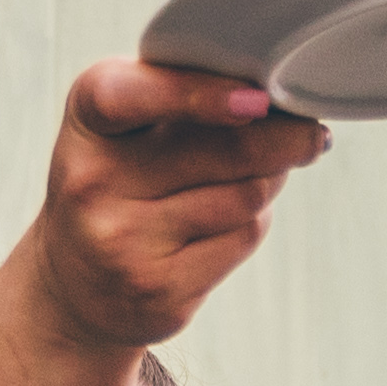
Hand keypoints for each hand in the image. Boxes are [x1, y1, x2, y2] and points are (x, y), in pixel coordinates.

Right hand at [20, 58, 331, 351]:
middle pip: (224, 150)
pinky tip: (229, 222)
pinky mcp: (160, 291)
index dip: (197, 94)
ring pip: (245, 197)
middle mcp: (94, 182)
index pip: (130, 96)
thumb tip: (282, 104)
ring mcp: (124, 242)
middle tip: (309, 134)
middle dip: (284, 139)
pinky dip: (251, 224)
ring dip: (268, 183)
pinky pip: (242, 239)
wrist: (77, 284)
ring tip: (255, 178)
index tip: (256, 100)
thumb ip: (180, 96)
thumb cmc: (117, 183)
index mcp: (87, 121)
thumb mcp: (123, 125)